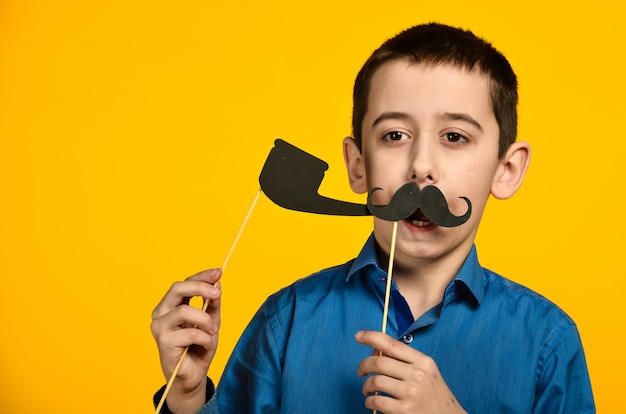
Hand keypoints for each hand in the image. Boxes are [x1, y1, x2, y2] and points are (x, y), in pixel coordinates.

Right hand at [151, 268, 221, 412]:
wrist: (193, 377)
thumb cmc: (198, 348)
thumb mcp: (211, 322)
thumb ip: (213, 304)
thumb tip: (217, 284)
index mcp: (171, 305)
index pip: (184, 283)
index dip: (202, 276)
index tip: (219, 272)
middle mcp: (161, 313)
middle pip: (177, 288)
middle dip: (200, 287)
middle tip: (217, 293)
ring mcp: (159, 327)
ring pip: (185, 310)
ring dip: (206, 320)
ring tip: (212, 332)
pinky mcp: (163, 342)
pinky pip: (192, 332)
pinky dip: (205, 338)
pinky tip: (205, 345)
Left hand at [356, 330, 465, 413]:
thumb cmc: (433, 395)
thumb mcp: (424, 372)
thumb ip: (402, 360)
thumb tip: (374, 351)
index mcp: (423, 361)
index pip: (393, 344)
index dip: (372, 337)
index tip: (359, 336)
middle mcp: (418, 374)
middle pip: (379, 362)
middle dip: (363, 365)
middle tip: (360, 371)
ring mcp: (411, 393)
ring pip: (376, 381)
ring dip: (366, 386)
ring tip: (367, 390)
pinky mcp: (404, 410)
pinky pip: (377, 401)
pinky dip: (369, 401)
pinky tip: (372, 402)